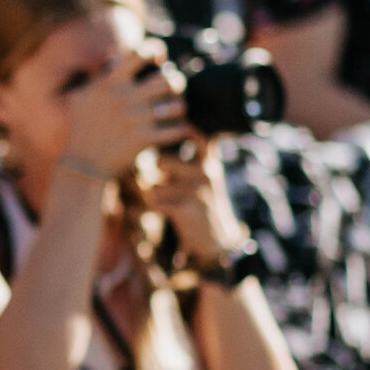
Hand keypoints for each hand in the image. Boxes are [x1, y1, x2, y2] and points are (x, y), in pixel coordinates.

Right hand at [61, 49, 188, 180]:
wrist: (82, 166)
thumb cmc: (81, 131)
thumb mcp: (81, 99)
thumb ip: (98, 78)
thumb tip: (112, 57)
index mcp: (109, 84)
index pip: (138, 53)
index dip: (155, 50)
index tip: (160, 59)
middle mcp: (123, 98)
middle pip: (168, 79)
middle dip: (176, 84)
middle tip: (173, 91)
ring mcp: (135, 119)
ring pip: (177, 105)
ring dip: (180, 108)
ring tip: (175, 112)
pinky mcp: (144, 139)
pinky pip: (177, 130)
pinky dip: (182, 130)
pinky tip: (177, 131)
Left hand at [141, 139, 244, 263]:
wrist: (217, 239)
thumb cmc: (203, 204)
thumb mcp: (206, 178)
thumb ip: (195, 156)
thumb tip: (176, 134)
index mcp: (209, 163)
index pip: (196, 136)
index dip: (183, 130)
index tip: (177, 129)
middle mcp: (204, 173)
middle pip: (159, 161)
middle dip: (154, 175)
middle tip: (163, 186)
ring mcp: (195, 190)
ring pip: (152, 185)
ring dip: (154, 196)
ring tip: (172, 203)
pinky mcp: (184, 207)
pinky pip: (153, 202)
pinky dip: (154, 209)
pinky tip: (169, 213)